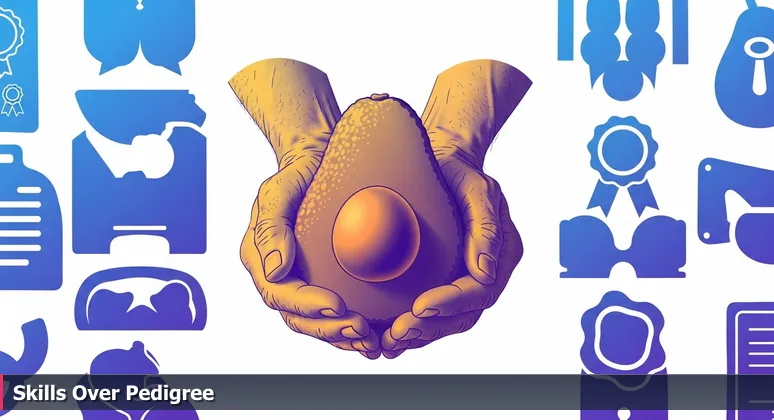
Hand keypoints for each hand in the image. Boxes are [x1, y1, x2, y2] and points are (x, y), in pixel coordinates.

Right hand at [231, 59, 379, 357]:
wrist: (317, 163)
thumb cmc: (296, 173)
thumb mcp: (278, 190)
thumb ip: (271, 226)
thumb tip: (274, 268)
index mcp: (260, 259)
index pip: (280, 293)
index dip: (307, 306)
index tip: (336, 305)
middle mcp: (278, 276)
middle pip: (298, 318)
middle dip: (329, 329)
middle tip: (362, 329)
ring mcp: (301, 282)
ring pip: (317, 323)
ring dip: (342, 337)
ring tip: (371, 341)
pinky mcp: (323, 282)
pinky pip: (334, 314)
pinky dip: (351, 328)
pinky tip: (376, 334)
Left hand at [382, 60, 531, 357]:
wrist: (442, 164)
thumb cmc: (459, 173)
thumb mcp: (477, 188)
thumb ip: (485, 225)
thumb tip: (485, 270)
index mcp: (502, 255)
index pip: (479, 291)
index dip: (450, 303)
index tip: (420, 306)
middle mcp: (486, 273)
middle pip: (462, 315)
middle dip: (430, 328)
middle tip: (397, 332)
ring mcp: (464, 280)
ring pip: (446, 321)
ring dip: (419, 335)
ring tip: (389, 342)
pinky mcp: (442, 281)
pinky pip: (431, 313)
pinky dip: (412, 327)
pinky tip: (387, 336)